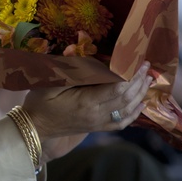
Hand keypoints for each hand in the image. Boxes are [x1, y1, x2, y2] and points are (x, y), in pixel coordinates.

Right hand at [22, 62, 151, 161]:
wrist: (34, 128)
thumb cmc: (39, 104)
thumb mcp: (47, 84)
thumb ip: (65, 70)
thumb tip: (77, 52)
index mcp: (86, 102)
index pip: (117, 87)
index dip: (131, 74)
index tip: (139, 61)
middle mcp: (96, 114)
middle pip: (126, 97)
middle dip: (139, 81)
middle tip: (147, 67)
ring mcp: (98, 123)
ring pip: (127, 110)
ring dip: (140, 95)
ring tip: (148, 81)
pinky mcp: (97, 128)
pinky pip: (121, 122)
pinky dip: (135, 113)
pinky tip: (141, 104)